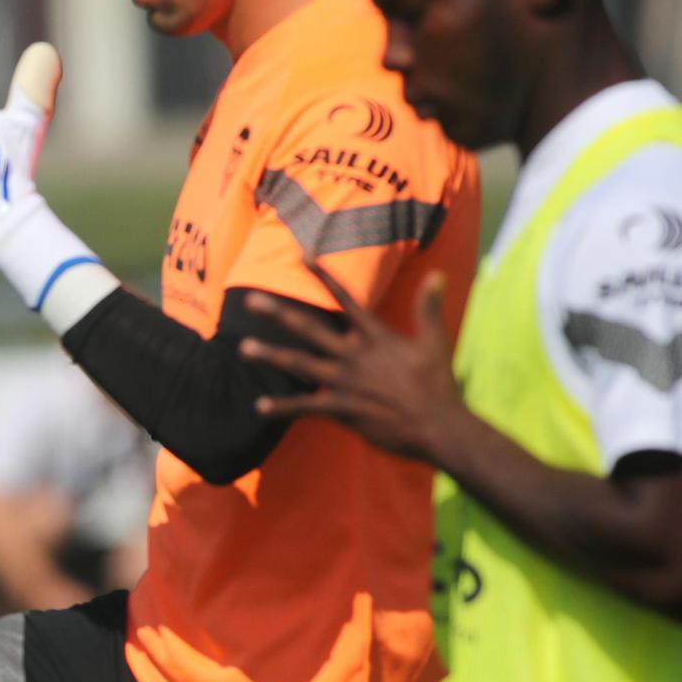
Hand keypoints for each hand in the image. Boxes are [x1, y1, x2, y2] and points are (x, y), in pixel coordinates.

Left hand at [239, 267, 466, 463]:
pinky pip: (306, 407)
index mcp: (375, 337)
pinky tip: (259, 407)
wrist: (438, 426)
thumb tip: (437, 273)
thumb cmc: (437, 384)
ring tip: (243, 349)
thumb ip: (428, 306)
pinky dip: (283, 407)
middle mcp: (354, 355)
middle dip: (279, 314)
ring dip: (270, 356)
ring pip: (299, 364)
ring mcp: (345, 382)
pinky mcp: (342, 409)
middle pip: (309, 329)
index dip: (324, 277)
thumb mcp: (433, 341)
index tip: (304, 256)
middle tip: (250, 300)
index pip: (345, 299)